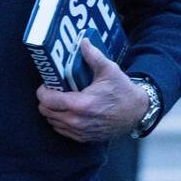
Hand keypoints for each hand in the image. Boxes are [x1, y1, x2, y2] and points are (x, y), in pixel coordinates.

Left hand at [36, 38, 150, 142]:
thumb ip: (93, 56)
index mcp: (81, 104)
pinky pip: (61, 130)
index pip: (47, 100)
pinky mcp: (82, 138)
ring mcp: (79, 132)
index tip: (48, 83)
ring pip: (51, 122)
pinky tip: (68, 111)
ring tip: (61, 99)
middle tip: (54, 90)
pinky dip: (60, 120)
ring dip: (52, 110)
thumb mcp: (109, 70)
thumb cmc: (123, 91)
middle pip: (45, 111)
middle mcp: (77, 121)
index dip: (43, 90)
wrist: (136, 113)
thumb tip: (83, 42)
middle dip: (46, 99)